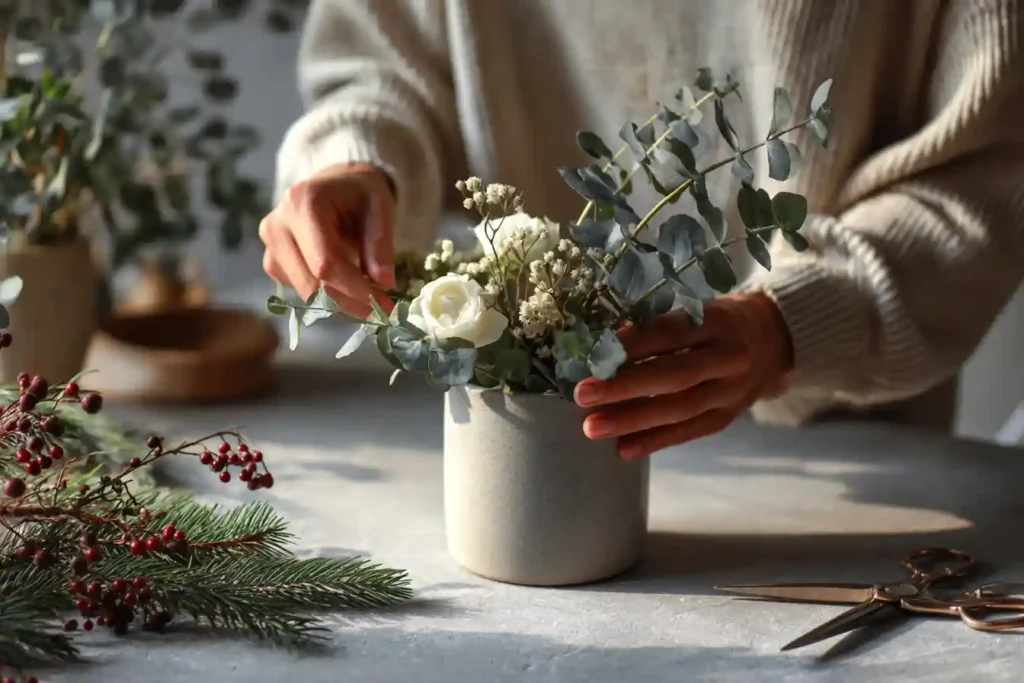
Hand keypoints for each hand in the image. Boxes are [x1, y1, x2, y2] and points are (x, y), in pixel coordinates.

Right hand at [260, 163, 396, 317]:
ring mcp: (269, 246)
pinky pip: (299, 290)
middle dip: (349, 301)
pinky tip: (344, 282)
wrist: (336, 185)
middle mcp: (276, 225)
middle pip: (312, 283)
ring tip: (367, 294)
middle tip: (380, 308)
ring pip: (304, 292)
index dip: (355, 289)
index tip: (385, 305)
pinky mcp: (272, 261)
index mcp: (302, 204)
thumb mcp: (380, 208)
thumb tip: (384, 283)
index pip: (325, 263)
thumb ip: (380, 244)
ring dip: (339, 301)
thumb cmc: (359, 194)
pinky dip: (325, 295)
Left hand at [573, 293, 793, 459]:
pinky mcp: (727, 417)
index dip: (631, 344)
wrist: (775, 341)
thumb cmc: (718, 321)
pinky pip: (688, 432)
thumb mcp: (696, 310)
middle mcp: (729, 358)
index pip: (670, 333)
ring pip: (679, 410)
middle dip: (624, 386)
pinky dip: (654, 441)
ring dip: (632, 420)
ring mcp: (732, 392)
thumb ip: (655, 324)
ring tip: (592, 427)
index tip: (594, 353)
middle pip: (674, 375)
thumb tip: (602, 340)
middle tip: (582, 394)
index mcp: (718, 321)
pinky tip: (622, 449)